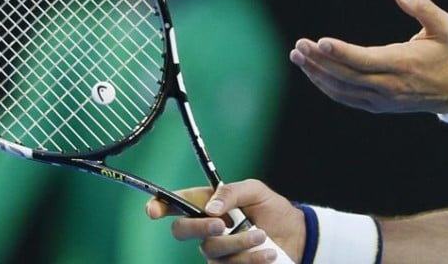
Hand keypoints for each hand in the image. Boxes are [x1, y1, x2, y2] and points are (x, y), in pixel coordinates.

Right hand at [146, 179, 304, 262]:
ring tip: (263, 235)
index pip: (175, 204)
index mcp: (207, 204)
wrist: (294, 235)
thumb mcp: (255, 190)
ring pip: (211, 250)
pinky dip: (251, 260)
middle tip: (221, 225)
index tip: (153, 211)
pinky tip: (268, 253)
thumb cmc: (271, 208)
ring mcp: (215, 251)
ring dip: (239, 243)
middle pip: (181, 231)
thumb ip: (231, 192)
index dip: (158, 206)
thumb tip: (210, 208)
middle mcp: (206, 228)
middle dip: (198, 228)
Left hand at [290, 0, 447, 113]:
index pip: (366, 61)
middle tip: (299, 46)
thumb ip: (422, 6)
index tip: (319, 41)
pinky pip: (346, 98)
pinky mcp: (377, 106)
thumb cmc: (446, 52)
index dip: (341, 53)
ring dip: (317, 74)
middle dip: (319, 61)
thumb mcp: (444, 25)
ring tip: (297, 56)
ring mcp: (382, 99)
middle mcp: (390, 86)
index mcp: (404, 64)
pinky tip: (313, 72)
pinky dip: (327, 86)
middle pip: (347, 77)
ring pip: (342, 90)